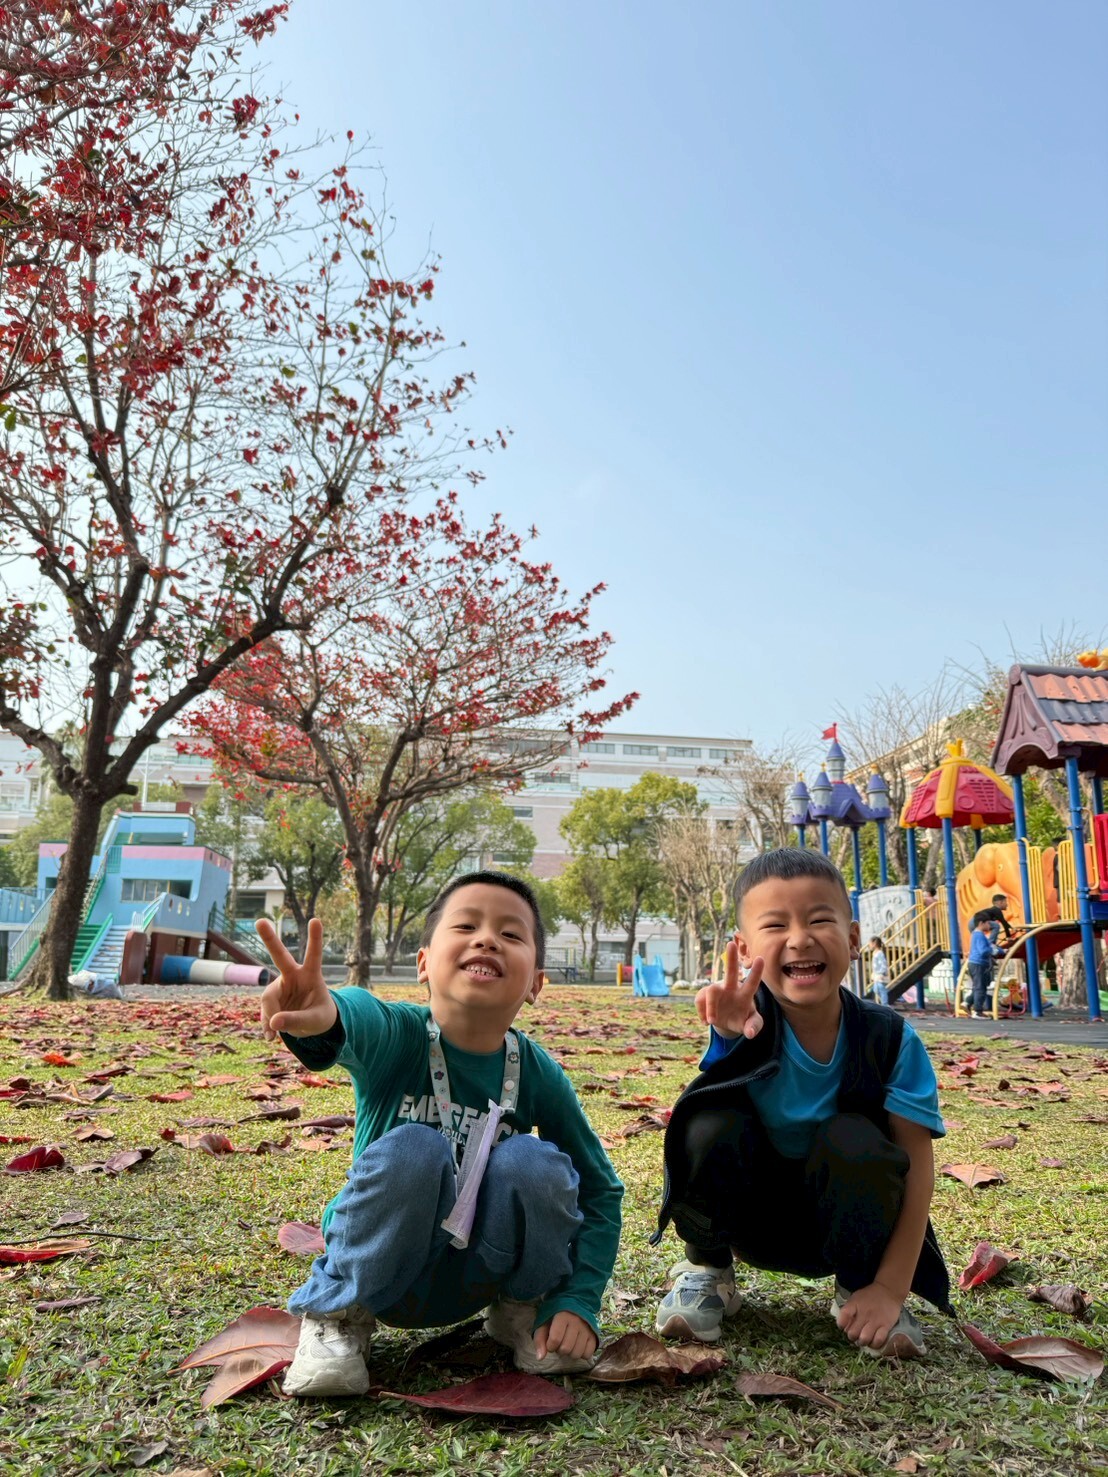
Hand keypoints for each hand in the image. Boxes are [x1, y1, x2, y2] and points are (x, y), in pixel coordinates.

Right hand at [256, 917, 336, 1039]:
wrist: (312, 1024)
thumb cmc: (320, 1017)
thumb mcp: (315, 1021)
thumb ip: (296, 1020)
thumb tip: (273, 1023)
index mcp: (311, 975)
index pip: (313, 955)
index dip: (315, 939)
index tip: (316, 919)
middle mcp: (293, 976)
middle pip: (279, 956)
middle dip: (269, 938)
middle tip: (260, 921)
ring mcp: (279, 986)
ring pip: (268, 998)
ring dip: (271, 1016)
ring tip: (277, 1035)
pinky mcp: (270, 999)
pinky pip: (264, 1012)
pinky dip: (266, 1026)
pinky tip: (271, 1037)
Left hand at [533, 1311, 596, 1362]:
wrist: (573, 1305)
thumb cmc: (555, 1317)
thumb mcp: (543, 1324)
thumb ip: (539, 1340)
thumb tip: (540, 1358)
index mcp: (562, 1316)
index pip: (555, 1339)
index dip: (550, 1346)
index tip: (550, 1343)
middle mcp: (577, 1322)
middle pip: (566, 1348)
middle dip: (559, 1350)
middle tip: (560, 1342)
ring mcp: (587, 1329)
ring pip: (577, 1353)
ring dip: (570, 1353)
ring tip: (568, 1344)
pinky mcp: (594, 1336)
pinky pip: (588, 1354)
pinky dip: (581, 1354)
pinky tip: (577, 1346)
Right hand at [696, 941, 763, 1040]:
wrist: (725, 1022)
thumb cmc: (742, 1019)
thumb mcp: (751, 1024)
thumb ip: (754, 1027)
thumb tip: (750, 1034)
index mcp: (744, 994)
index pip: (752, 983)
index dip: (756, 972)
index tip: (761, 958)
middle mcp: (730, 989)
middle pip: (731, 972)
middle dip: (731, 958)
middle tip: (731, 943)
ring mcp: (716, 991)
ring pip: (711, 991)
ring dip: (710, 1007)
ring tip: (712, 1021)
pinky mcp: (703, 997)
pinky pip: (700, 1002)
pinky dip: (702, 1014)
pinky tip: (707, 1022)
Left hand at [834, 1281, 902, 1350]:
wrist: (888, 1290)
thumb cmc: (869, 1296)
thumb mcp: (855, 1298)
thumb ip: (849, 1311)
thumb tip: (844, 1326)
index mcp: (854, 1304)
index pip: (842, 1317)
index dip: (841, 1325)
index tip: (844, 1327)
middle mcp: (864, 1313)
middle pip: (853, 1333)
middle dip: (852, 1337)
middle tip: (856, 1335)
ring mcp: (875, 1320)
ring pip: (865, 1339)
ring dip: (863, 1342)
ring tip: (864, 1340)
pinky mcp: (886, 1326)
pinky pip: (878, 1340)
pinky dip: (874, 1344)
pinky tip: (873, 1341)